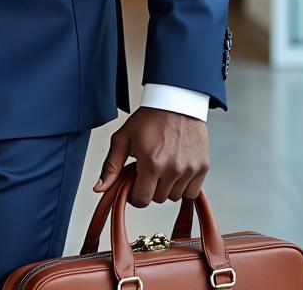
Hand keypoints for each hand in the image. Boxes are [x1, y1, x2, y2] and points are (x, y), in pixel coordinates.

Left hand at [93, 107, 208, 206]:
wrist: (176, 102)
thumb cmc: (149, 118)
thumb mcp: (123, 138)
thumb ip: (110, 166)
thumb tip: (100, 189)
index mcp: (152, 163)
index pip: (142, 200)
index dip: (134, 195)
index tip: (134, 184)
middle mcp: (173, 169)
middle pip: (158, 199)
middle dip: (150, 188)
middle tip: (148, 169)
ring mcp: (190, 169)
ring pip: (174, 197)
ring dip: (166, 187)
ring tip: (162, 166)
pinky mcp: (203, 167)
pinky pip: (191, 192)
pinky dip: (183, 186)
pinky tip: (176, 170)